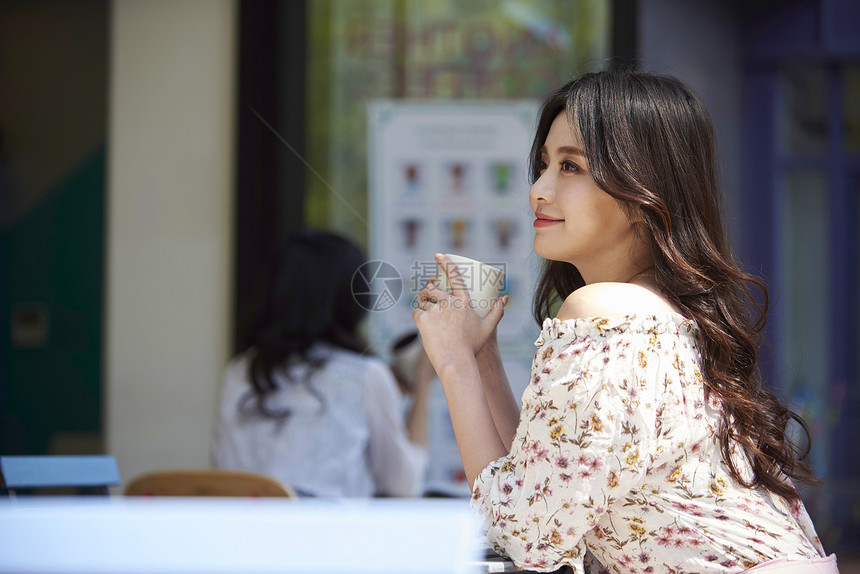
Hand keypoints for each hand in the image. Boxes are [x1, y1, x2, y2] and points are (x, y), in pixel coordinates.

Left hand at [412, 254, 506, 370]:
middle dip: (429, 289)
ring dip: (423, 304)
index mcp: (464, 302)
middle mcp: (449, 303)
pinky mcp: (423, 320)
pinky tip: (422, 321)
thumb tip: (505, 297)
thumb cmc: (472, 346)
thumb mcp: (487, 328)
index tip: (438, 255)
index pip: (454, 276)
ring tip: (427, 311)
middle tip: (429, 294)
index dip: (446, 263)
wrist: (456, 362)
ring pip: (423, 300)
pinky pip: (417, 312)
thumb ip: (497, 311)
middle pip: (433, 289)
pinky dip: (418, 315)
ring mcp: (435, 310)